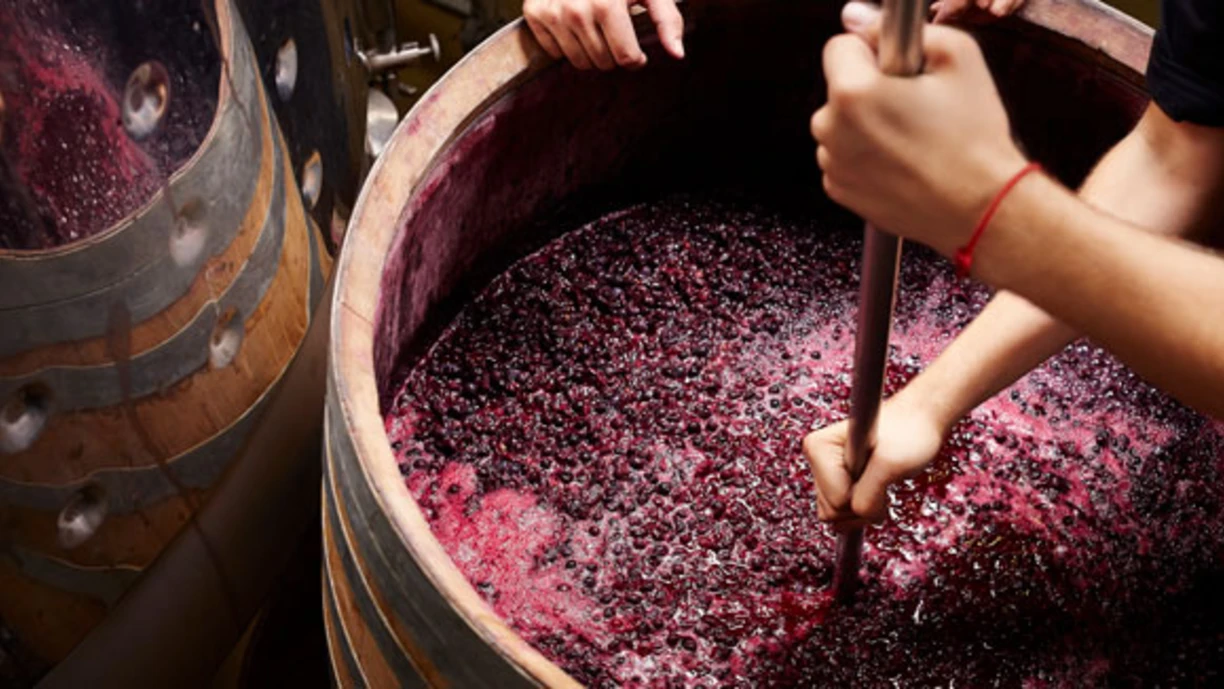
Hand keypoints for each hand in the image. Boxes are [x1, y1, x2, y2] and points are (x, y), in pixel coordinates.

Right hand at [523, 0, 684, 70]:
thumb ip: (667, 20)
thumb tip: (677, 55)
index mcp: (607, 5)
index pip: (627, 59)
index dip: (636, 58)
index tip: (637, 49)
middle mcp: (576, 11)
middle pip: (604, 63)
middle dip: (614, 54)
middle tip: (615, 33)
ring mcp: (552, 13)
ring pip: (580, 63)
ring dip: (592, 53)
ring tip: (597, 28)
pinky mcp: (534, 14)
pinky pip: (555, 53)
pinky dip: (567, 44)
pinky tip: (574, 24)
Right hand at [803, 395, 946, 529]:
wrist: (918, 422)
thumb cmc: (908, 433)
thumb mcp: (891, 465)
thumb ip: (868, 496)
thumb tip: (856, 515)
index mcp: (818, 447)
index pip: (836, 501)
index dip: (863, 494)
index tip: (878, 471)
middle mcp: (816, 458)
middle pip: (831, 510)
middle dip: (861, 504)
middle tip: (881, 477)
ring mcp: (824, 471)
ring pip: (834, 515)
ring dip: (863, 508)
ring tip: (879, 481)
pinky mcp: (834, 481)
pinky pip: (840, 515)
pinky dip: (861, 510)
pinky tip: (874, 490)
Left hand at [810, 2, 1029, 256]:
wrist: (980, 207)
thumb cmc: (974, 134)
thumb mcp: (957, 55)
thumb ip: (903, 29)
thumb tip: (858, 17)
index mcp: (851, 91)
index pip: (839, 45)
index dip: (871, 49)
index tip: (897, 65)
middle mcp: (830, 128)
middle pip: (838, 88)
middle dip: (868, 89)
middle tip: (914, 105)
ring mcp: (832, 164)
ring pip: (840, 125)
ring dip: (865, 124)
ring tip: (913, 138)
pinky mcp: (839, 191)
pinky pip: (845, 157)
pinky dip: (866, 156)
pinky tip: (903, 163)